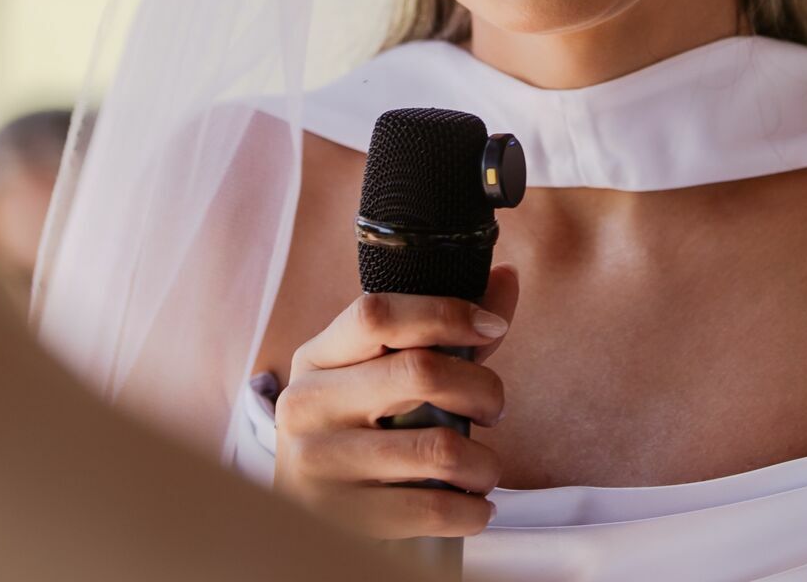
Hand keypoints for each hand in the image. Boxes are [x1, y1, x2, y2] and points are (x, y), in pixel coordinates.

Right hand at [273, 265, 519, 539]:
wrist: (300, 529)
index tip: (491, 326)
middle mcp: (308, 405)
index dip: (445, 312)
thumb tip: (506, 277)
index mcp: (317, 358)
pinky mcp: (343, 520)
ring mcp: (320, 464)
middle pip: (419, 371)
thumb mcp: (382, 378)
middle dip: (483, 390)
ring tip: (482, 469)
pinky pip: (436, 509)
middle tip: (493, 410)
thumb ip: (445, 333)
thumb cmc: (359, 435)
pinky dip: (473, 510)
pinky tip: (471, 507)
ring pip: (439, 449)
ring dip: (484, 462)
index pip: (376, 313)